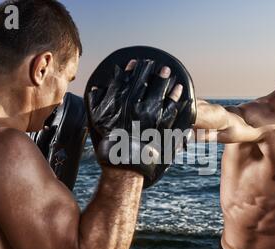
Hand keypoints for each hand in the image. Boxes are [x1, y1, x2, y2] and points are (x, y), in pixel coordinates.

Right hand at [86, 59, 186, 183]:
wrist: (123, 160)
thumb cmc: (109, 140)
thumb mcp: (95, 119)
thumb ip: (95, 101)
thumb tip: (97, 87)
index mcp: (121, 102)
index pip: (127, 80)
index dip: (131, 69)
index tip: (135, 62)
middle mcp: (136, 105)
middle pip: (145, 82)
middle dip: (150, 71)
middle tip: (155, 64)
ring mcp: (151, 114)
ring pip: (159, 92)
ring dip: (164, 80)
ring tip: (168, 72)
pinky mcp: (162, 124)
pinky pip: (171, 107)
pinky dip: (175, 97)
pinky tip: (178, 90)